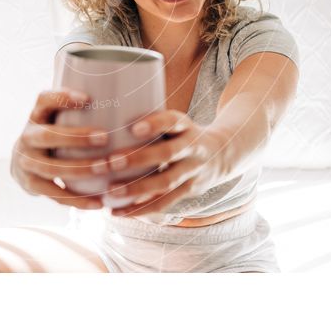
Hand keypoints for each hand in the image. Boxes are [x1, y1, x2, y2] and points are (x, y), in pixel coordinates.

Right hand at [11, 89, 111, 210]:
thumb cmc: (53, 132)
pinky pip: (55, 195)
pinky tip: (99, 203)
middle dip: (77, 137)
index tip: (88, 98)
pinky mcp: (31, 185)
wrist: (21, 162)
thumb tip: (119, 91)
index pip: (44, 100)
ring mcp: (27, 163)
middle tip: (105, 137)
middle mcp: (27, 137)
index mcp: (36, 115)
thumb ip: (76, 107)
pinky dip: (78, 200)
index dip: (63, 98)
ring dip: (81, 169)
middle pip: (48, 136)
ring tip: (106, 168)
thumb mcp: (56, 116)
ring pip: (52, 168)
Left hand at [104, 110, 224, 217]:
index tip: (134, 128)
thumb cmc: (182, 134)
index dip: (156, 124)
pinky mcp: (189, 191)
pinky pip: (164, 203)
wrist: (222, 153)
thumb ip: (152, 122)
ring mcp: (193, 171)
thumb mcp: (175, 123)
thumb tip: (108, 118)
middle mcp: (192, 148)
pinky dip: (140, 209)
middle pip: (167, 154)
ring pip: (165, 182)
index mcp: (186, 126)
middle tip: (111, 162)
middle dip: (138, 158)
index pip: (173, 122)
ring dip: (137, 189)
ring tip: (111, 192)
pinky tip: (119, 212)